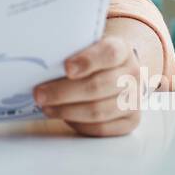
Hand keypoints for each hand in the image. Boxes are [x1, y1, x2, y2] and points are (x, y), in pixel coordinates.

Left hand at [32, 20, 149, 136]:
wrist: (116, 72)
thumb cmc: (93, 59)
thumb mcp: (86, 46)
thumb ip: (71, 50)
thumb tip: (42, 61)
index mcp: (123, 49)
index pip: (110, 53)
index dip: (88, 61)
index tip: (66, 68)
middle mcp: (133, 74)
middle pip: (98, 86)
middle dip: (64, 92)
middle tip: (39, 94)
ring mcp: (135, 99)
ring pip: (98, 110)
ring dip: (67, 111)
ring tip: (46, 107)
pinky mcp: (131, 121)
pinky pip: (102, 128)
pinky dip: (79, 124)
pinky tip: (63, 117)